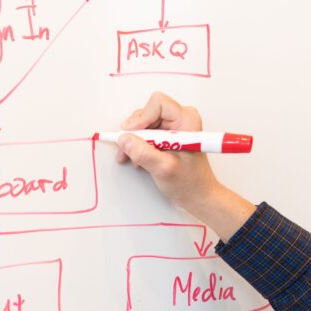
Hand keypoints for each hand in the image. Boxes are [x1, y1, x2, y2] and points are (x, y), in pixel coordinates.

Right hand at [117, 91, 255, 238]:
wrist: (197, 194)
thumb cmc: (188, 182)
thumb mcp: (163, 169)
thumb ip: (143, 153)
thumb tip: (124, 140)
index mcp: (187, 121)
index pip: (158, 104)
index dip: (140, 118)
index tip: (129, 135)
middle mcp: (181, 119)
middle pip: (148, 112)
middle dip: (134, 132)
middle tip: (126, 150)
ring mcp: (173, 127)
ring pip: (143, 123)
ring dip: (133, 140)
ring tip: (131, 157)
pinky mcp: (167, 135)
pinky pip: (146, 132)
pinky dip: (137, 145)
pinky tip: (137, 158)